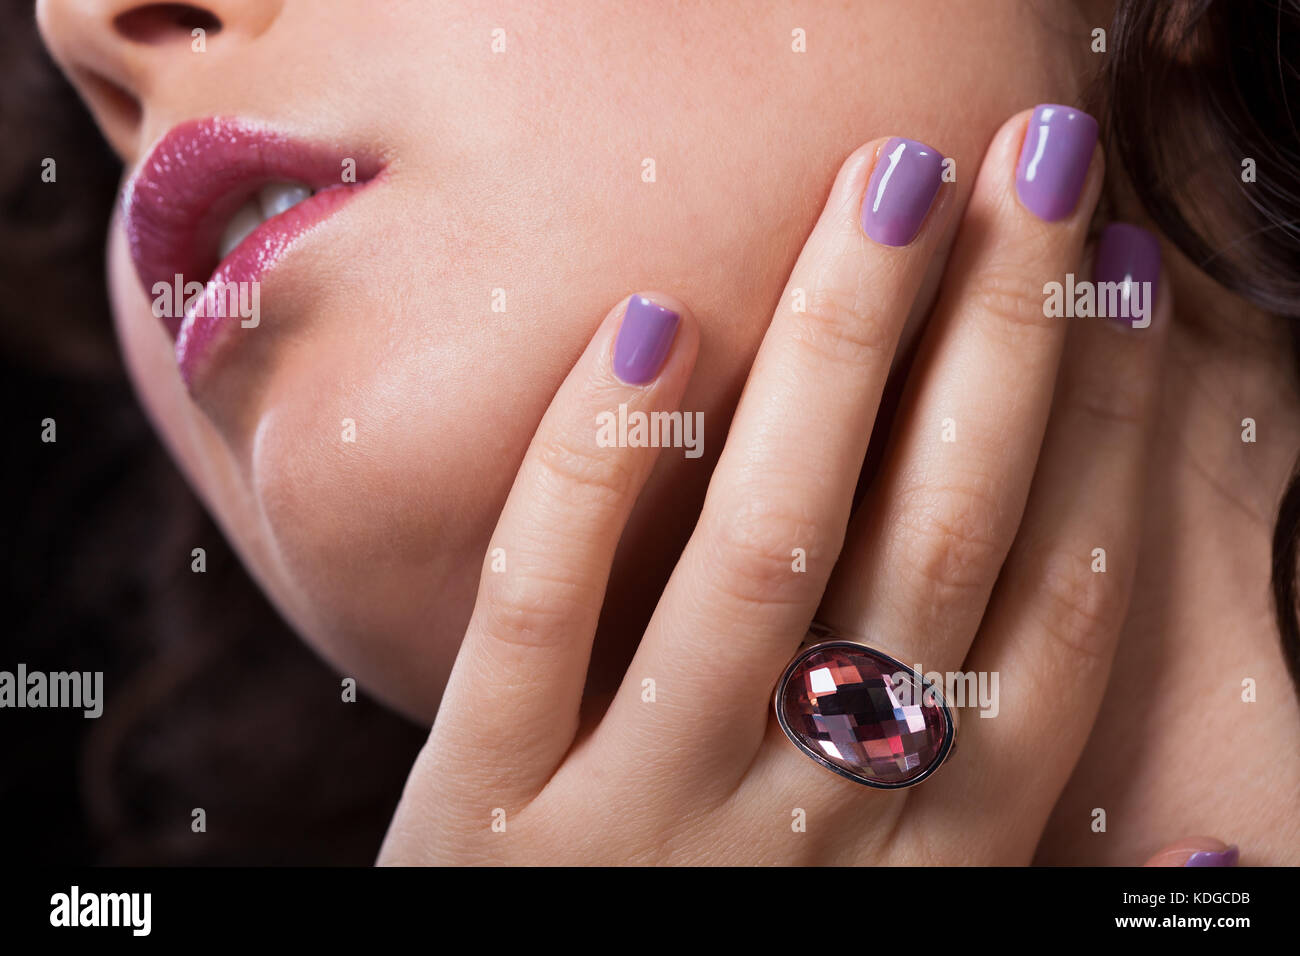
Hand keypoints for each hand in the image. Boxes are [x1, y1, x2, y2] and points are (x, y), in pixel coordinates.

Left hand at [379, 107, 1171, 864]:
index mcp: (935, 860)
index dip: (1102, 433)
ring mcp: (640, 814)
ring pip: (762, 543)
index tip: (1115, 280)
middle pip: (935, 542)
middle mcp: (812, 826)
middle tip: (1041, 162)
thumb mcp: (915, 942)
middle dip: (1002, 337)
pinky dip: (596, 466)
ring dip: (837, 348)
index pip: (1048, 613)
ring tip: (891, 184)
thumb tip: (1225, 842)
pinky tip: (651, 323)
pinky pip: (538, 607)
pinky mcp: (484, 808)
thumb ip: (1026, 872)